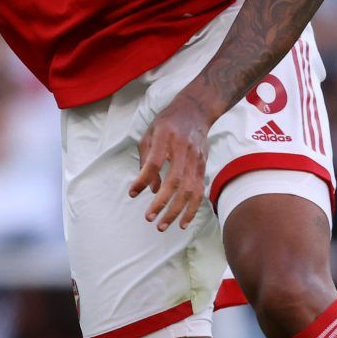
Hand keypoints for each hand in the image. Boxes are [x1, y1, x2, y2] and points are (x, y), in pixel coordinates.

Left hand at [128, 92, 214, 229]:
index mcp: (166, 137)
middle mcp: (184, 149)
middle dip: (162, 203)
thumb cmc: (166, 124)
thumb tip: (148, 189)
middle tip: (149, 218)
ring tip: (163, 226)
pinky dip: (192, 209)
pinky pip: (199, 191)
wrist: (195, 111)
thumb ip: (146, 160)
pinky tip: (183, 222)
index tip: (132, 193)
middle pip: (175, 181)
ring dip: (177, 211)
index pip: (155, 162)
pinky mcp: (204, 166)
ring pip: (190, 190)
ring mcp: (197, 159)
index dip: (143, 179)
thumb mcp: (149, 134)